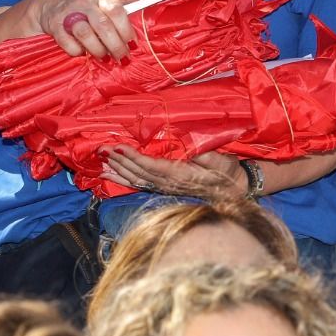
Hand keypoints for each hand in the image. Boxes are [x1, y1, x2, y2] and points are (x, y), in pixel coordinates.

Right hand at [22, 0, 166, 59]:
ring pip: (87, 35)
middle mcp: (85, 1)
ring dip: (98, 50)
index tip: (137, 40)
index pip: (119, 9)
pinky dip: (77, 51)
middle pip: (105, 25)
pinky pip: (69, 44)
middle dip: (116, 44)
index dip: (128, 27)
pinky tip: (81, 51)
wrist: (48, 3)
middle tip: (122, 56)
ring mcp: (69, 13)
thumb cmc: (87, 2)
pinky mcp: (55, 26)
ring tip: (103, 55)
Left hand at [100, 146, 246, 201]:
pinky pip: (140, 184)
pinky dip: (124, 179)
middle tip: (102, 149)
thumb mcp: (219, 160)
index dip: (134, 158)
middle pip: (139, 173)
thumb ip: (203, 155)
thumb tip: (189, 149)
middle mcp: (169, 184)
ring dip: (118, 171)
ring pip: (137, 180)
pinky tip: (111, 174)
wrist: (234, 188)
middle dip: (120, 162)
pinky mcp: (164, 188)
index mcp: (181, 175)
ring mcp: (165, 188)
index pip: (152, 166)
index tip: (119, 147)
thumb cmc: (226, 171)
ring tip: (102, 162)